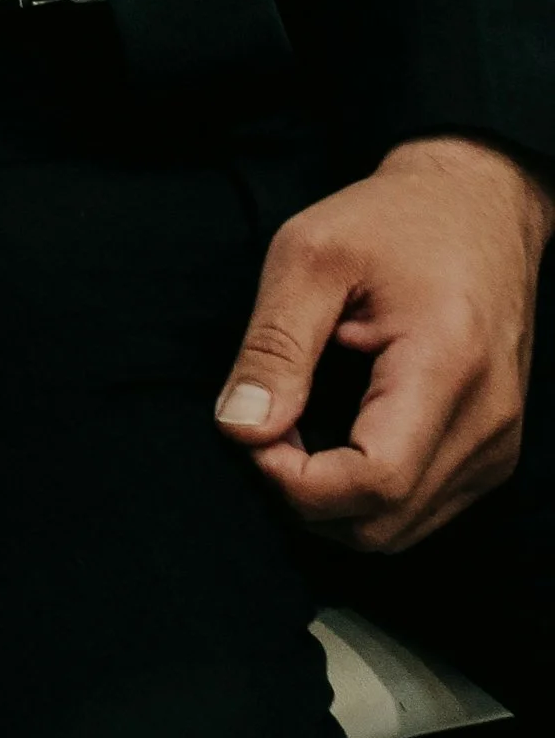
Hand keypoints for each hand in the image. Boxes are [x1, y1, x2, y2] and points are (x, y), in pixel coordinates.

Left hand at [214, 134, 554, 551]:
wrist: (477, 206)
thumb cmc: (394, 221)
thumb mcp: (309, 256)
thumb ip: (273, 346)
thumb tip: (239, 429)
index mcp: (448, 366)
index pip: (375, 482)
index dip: (296, 480)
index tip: (251, 432)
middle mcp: (487, 422)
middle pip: (383, 523)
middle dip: (304, 494)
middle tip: (265, 424)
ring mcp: (497, 446)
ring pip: (398, 530)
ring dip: (331, 499)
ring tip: (296, 424)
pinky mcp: (491, 454)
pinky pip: (418, 511)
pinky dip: (363, 494)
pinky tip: (334, 436)